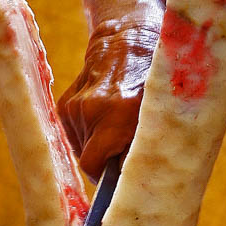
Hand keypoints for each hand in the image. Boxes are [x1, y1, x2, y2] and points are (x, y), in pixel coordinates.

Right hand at [58, 26, 158, 179]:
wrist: (127, 39)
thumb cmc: (153, 77)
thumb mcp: (161, 110)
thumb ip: (150, 144)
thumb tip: (141, 183)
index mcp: (118, 114)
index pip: (97, 168)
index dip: (108, 180)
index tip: (120, 186)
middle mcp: (92, 110)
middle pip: (89, 162)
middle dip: (105, 164)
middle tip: (124, 157)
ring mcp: (75, 107)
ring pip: (82, 149)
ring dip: (99, 147)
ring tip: (117, 128)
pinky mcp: (64, 104)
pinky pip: (75, 135)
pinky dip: (89, 134)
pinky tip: (105, 118)